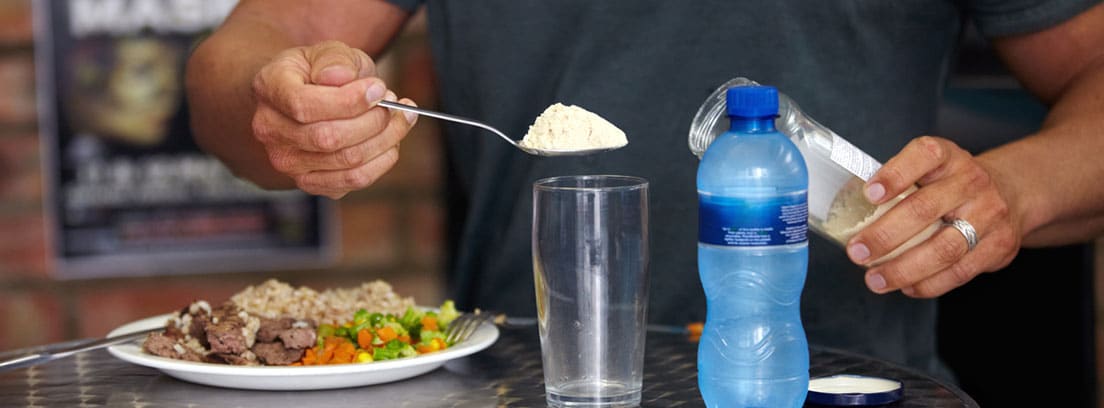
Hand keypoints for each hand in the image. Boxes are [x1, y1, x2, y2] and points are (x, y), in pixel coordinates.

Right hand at [250, 40, 417, 198]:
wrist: (311, 94)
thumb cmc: (322, 71)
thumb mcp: (329, 51)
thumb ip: (335, 59)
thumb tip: (340, 76)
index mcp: (269, 88)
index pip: (303, 105)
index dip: (347, 101)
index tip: (378, 88)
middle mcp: (270, 129)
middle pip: (328, 138)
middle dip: (373, 120)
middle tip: (393, 102)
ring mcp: (287, 161)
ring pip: (346, 161)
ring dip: (386, 139)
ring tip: (400, 117)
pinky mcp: (311, 182)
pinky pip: (353, 180)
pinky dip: (382, 160)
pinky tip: (392, 140)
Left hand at [845, 136, 1022, 296]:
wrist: (1012, 192)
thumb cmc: (951, 183)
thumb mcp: (929, 168)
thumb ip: (897, 183)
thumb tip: (846, 207)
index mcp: (947, 156)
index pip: (923, 155)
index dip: (894, 175)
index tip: (869, 194)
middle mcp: (971, 181)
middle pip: (924, 210)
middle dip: (884, 235)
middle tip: (856, 252)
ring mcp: (989, 214)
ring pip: (944, 248)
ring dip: (903, 268)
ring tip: (875, 279)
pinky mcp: (999, 245)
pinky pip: (960, 271)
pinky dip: (928, 284)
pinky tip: (905, 286)